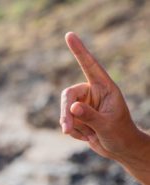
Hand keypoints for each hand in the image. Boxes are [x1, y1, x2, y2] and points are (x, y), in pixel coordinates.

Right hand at [59, 32, 147, 164]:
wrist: (120, 149)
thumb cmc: (120, 134)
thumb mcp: (107, 125)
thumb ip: (90, 116)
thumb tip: (73, 107)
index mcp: (105, 87)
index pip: (89, 65)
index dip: (79, 51)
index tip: (69, 35)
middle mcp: (93, 92)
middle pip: (69, 95)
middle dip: (66, 112)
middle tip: (66, 129)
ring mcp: (84, 104)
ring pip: (65, 110)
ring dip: (70, 125)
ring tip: (84, 136)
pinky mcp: (78, 116)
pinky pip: (66, 121)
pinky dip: (73, 131)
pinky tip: (86, 137)